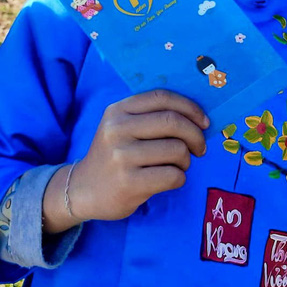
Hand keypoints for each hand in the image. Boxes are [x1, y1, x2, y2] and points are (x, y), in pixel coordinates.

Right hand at [68, 90, 207, 220]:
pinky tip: (168, 180)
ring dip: (186, 160)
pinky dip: (179, 178)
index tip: (204, 122)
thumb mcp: (120, 127)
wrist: (83, 189)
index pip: (161, 97)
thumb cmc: (113, 156)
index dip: (190, 107)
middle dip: (195, 135)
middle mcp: (117, 129)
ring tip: (177, 166)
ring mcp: (122, 156)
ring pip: (177, 150)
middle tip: (200, 148)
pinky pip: (173, 176)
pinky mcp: (129, 183)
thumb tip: (197, 116)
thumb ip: (149, 116)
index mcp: (117, 110)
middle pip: (173, 122)